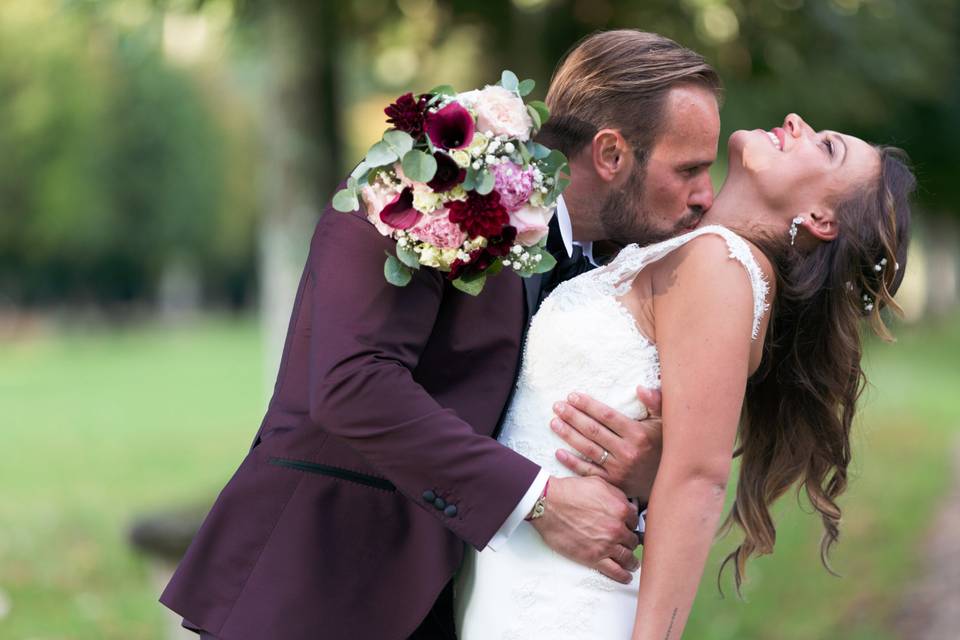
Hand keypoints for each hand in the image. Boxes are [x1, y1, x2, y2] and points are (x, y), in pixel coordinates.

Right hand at [529, 476, 640, 583]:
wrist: (549, 504)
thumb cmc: (569, 492)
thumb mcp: (598, 483)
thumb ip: (616, 494)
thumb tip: (625, 504)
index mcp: (620, 509)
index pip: (635, 521)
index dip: (630, 525)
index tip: (628, 528)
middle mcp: (617, 528)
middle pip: (632, 540)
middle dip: (630, 542)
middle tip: (627, 544)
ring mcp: (606, 545)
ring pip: (627, 557)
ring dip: (631, 561)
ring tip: (632, 564)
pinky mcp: (593, 558)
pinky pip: (615, 571)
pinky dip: (623, 576)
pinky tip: (626, 577)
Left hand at [550, 386, 662, 500]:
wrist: (668, 480)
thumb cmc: (664, 446)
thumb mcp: (665, 423)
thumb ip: (656, 403)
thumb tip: (640, 388)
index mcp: (638, 434)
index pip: (606, 416)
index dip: (588, 405)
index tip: (572, 396)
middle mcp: (627, 451)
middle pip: (593, 431)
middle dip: (573, 416)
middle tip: (557, 406)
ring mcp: (619, 469)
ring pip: (588, 449)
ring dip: (568, 435)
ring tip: (554, 422)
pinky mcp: (612, 483)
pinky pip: (588, 471)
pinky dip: (571, 462)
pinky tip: (558, 452)